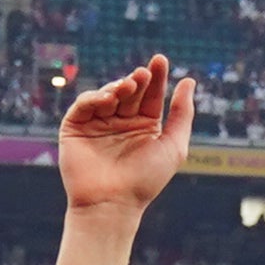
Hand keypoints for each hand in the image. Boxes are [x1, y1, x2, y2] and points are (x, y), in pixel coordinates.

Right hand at [54, 58, 194, 216]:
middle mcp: (121, 123)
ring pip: (108, 95)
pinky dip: (95, 97)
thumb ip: (182, 114)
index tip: (160, 60)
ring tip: (129, 86)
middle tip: (143, 75)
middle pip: (130, 92)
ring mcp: (98, 124)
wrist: (112, 203)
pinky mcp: (75, 128)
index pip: (150, 95)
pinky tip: (109, 99)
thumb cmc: (145, 180)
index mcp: (144, 126)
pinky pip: (84, 105)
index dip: (156, 77)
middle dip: (137, 80)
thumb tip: (189, 82)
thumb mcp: (173, 146)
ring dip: (118, 86)